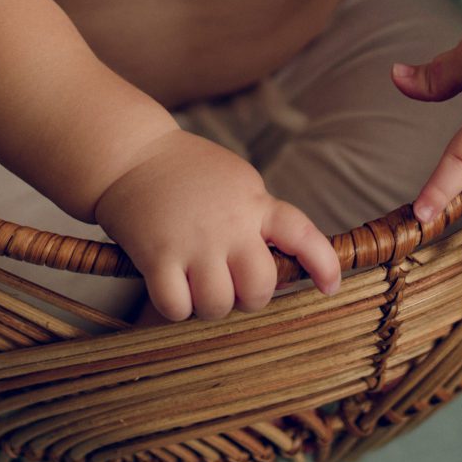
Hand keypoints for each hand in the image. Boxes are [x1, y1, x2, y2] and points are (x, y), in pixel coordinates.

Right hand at [91, 130, 342, 320]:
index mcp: (254, 202)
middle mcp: (229, 224)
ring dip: (209, 306)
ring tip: (196, 284)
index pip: (301, 233)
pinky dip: (176, 308)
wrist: (130, 153)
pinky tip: (170, 288)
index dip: (322, 264)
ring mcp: (193, 242)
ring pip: (218, 305)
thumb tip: (276, 265)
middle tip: (231, 285)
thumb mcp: (236, 180)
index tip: (331, 288)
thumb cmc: (186, 170)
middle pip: (259, 288)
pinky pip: (177, 307)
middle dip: (248, 298)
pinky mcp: (157, 255)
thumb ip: (259, 216)